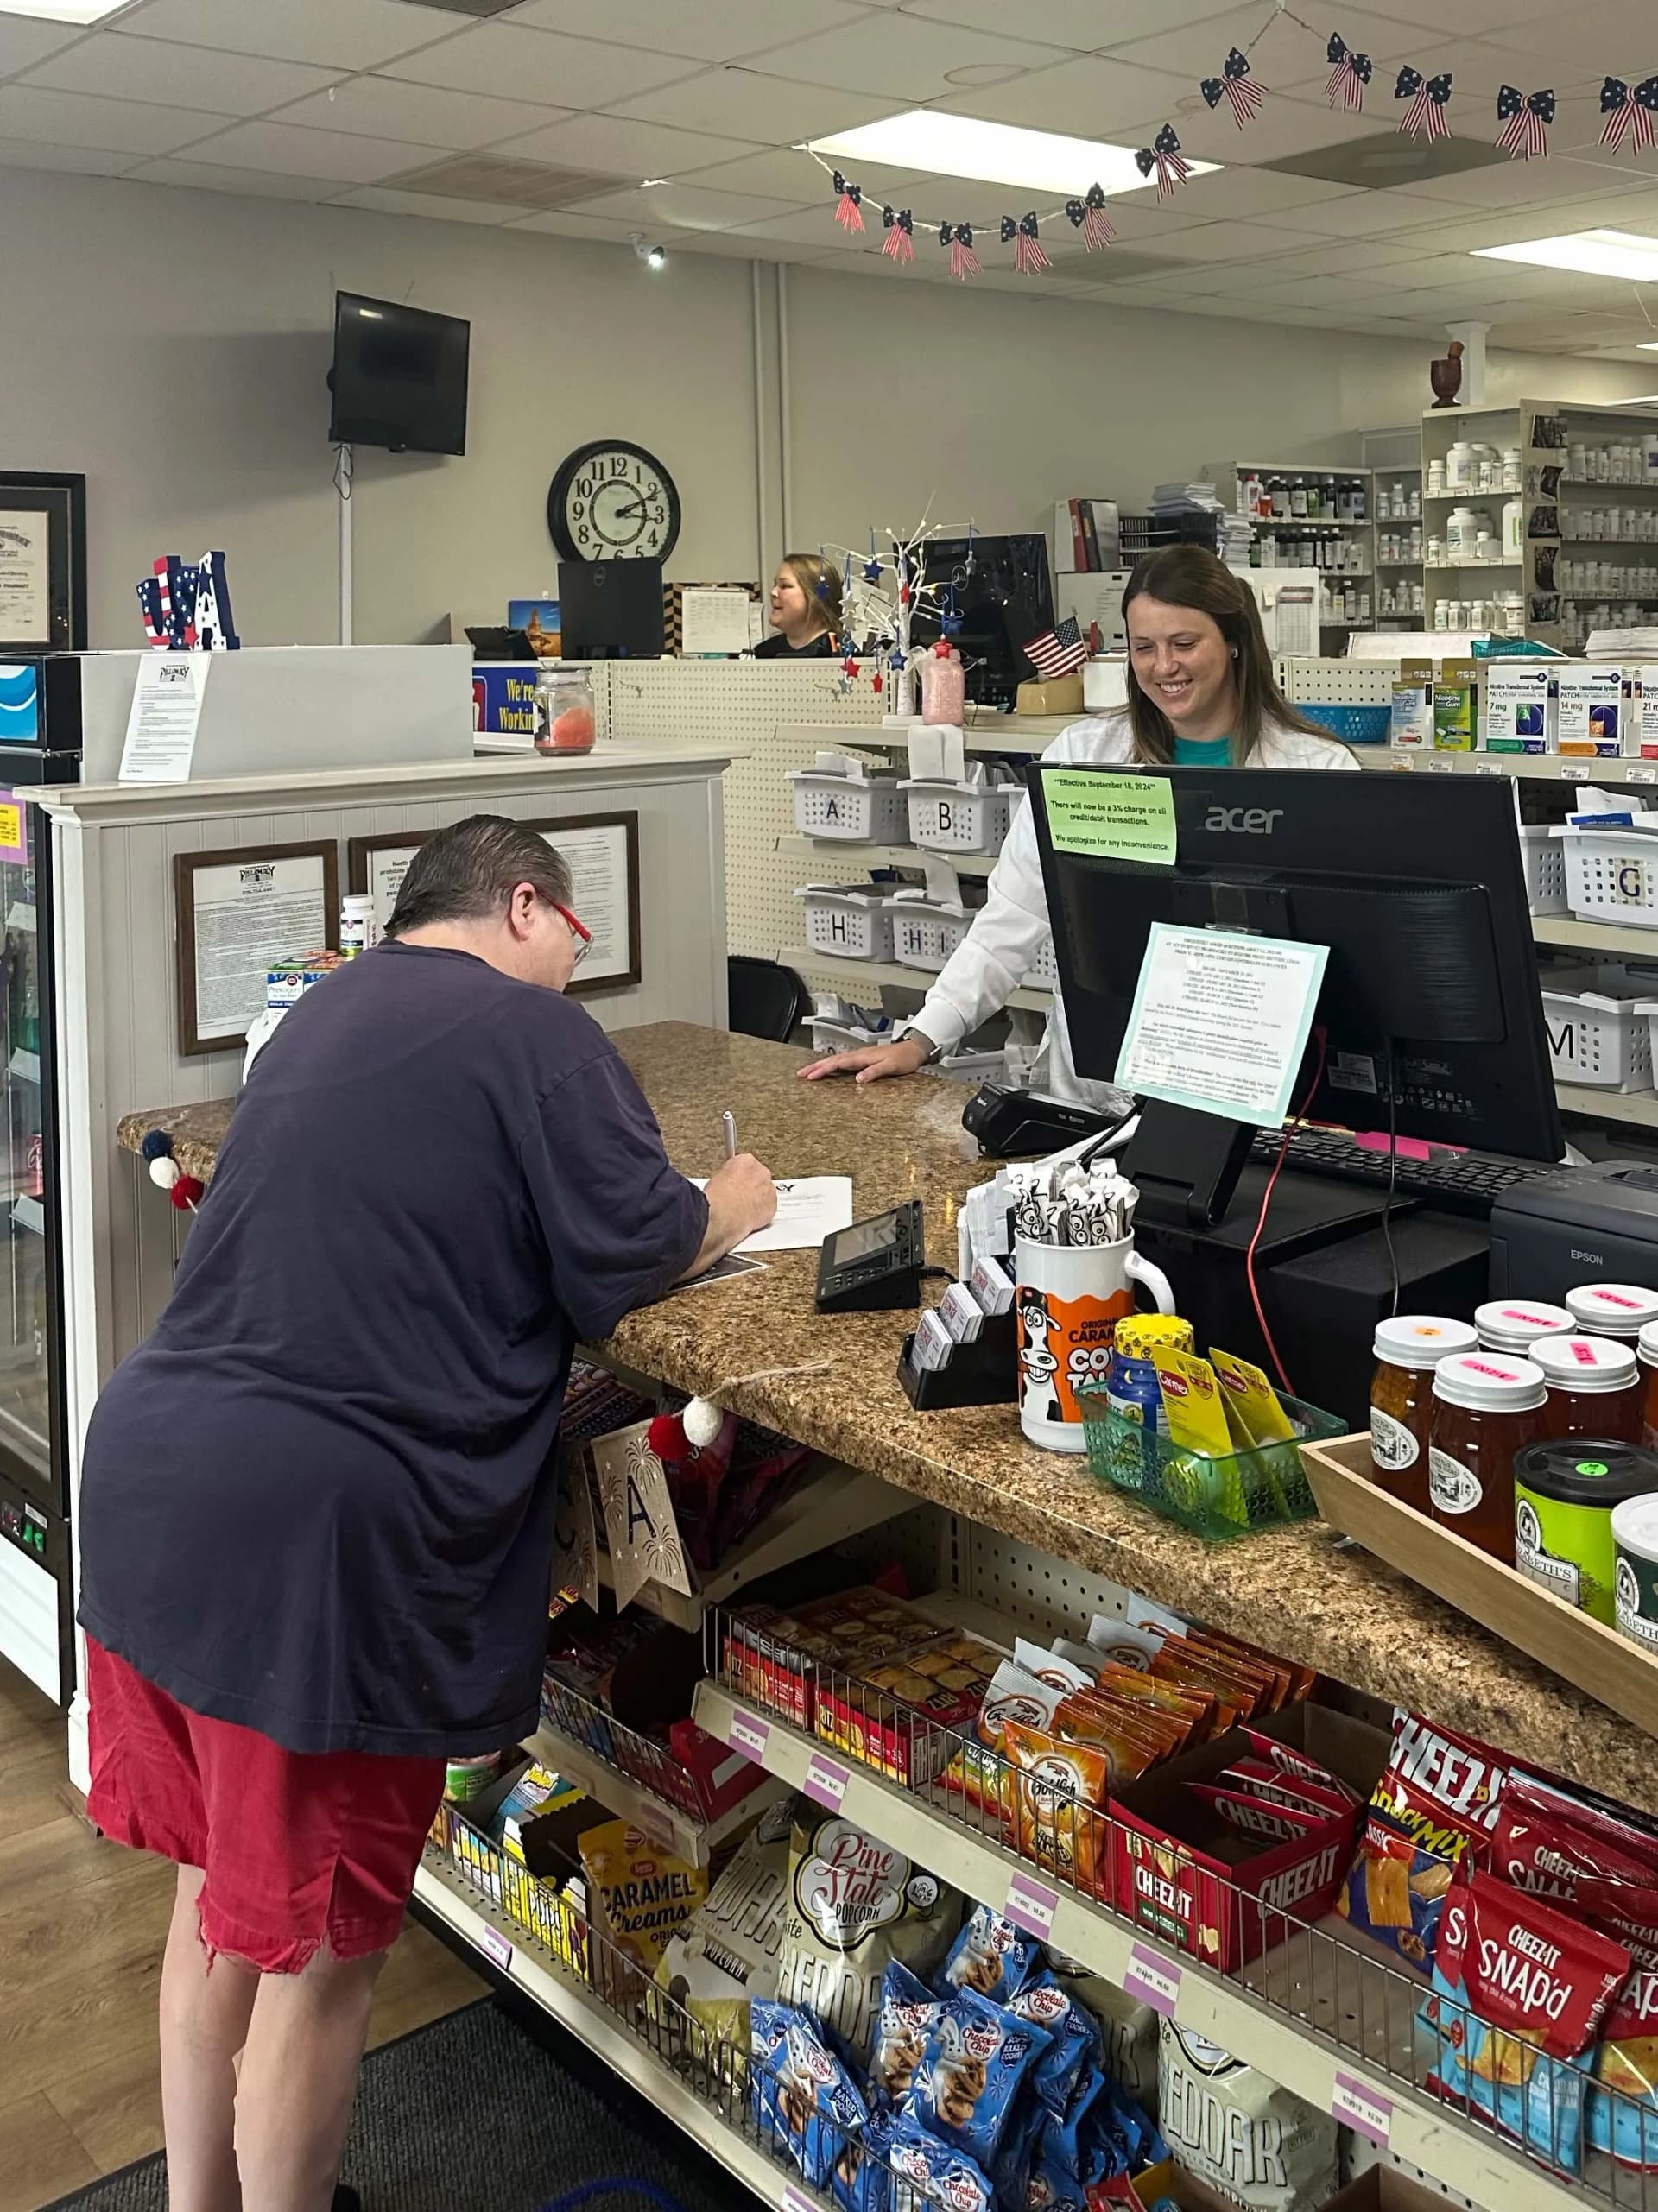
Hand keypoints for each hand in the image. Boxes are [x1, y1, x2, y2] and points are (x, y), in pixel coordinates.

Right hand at [704, 1150, 776, 1237]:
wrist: (724, 1215)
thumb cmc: (717, 1198)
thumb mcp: (715, 1179)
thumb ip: (728, 1177)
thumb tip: (726, 1183)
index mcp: (746, 1161)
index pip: (746, 1165)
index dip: (739, 1176)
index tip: (735, 1183)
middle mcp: (761, 1172)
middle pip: (759, 1178)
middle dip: (750, 1187)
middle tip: (739, 1197)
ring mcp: (769, 1189)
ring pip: (765, 1193)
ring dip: (757, 1199)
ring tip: (742, 1209)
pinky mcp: (773, 1205)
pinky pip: (769, 1208)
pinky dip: (761, 1212)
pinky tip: (749, 1216)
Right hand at [797, 1037, 929, 1085]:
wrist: (913, 1049)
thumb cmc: (904, 1058)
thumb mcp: (891, 1067)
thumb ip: (874, 1072)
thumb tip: (858, 1079)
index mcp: (863, 1056)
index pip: (838, 1063)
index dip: (823, 1069)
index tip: (810, 1076)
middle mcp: (859, 1055)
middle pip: (832, 1060)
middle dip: (815, 1067)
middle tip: (800, 1074)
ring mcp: (860, 1056)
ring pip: (835, 1060)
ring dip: (820, 1066)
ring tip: (807, 1072)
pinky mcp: (863, 1059)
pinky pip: (842, 1062)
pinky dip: (831, 1065)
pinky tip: (827, 1069)